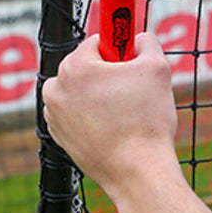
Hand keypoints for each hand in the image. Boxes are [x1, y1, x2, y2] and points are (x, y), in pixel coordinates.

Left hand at [41, 33, 181, 206]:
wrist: (137, 173)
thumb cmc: (146, 120)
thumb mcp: (157, 67)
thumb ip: (146, 42)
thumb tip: (139, 40)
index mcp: (74, 67)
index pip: (99, 42)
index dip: (121, 51)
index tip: (131, 59)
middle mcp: (55, 89)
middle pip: (87, 67)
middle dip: (110, 75)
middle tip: (133, 92)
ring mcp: (54, 115)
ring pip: (82, 91)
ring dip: (100, 96)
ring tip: (125, 114)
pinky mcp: (59, 136)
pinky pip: (77, 114)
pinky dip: (93, 117)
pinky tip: (114, 129)